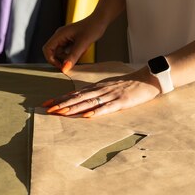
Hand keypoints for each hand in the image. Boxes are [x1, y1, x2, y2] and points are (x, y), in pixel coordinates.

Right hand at [42, 16, 105, 72]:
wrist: (100, 20)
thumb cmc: (92, 27)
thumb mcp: (83, 44)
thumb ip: (73, 56)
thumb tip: (64, 69)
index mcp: (60, 34)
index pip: (47, 49)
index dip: (51, 60)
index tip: (61, 66)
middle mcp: (60, 36)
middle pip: (52, 52)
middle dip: (60, 60)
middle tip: (71, 63)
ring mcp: (64, 38)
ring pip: (60, 53)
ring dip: (67, 58)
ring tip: (79, 55)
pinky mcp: (70, 41)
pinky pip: (67, 51)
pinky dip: (72, 55)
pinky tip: (80, 52)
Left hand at [43, 68, 161, 117]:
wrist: (148, 78)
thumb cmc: (128, 84)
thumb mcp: (109, 87)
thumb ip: (96, 93)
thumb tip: (81, 101)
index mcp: (97, 87)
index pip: (75, 93)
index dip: (60, 98)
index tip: (47, 103)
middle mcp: (101, 90)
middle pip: (78, 97)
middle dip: (62, 104)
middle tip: (48, 109)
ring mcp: (111, 95)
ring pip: (89, 102)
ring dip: (74, 108)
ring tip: (61, 113)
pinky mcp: (122, 101)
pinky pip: (107, 107)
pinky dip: (97, 112)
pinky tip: (87, 116)